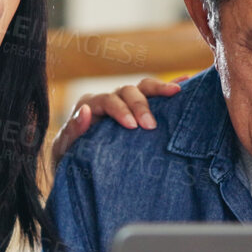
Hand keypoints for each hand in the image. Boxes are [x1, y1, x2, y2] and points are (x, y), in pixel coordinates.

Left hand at [49, 77, 182, 166]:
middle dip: (141, 105)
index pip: (108, 99)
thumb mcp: (65, 149)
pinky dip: (167, 88)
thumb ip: (73, 131)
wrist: (77, 168)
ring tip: (177, 92)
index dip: (121, 109)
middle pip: (128, 91)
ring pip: (143, 88)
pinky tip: (186, 82)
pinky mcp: (137, 112)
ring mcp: (125, 104)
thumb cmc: (69, 159)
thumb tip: (86, 111)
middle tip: (150, 125)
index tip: (133, 126)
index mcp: (90, 105)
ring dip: (159, 90)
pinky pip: (154, 96)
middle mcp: (109, 100)